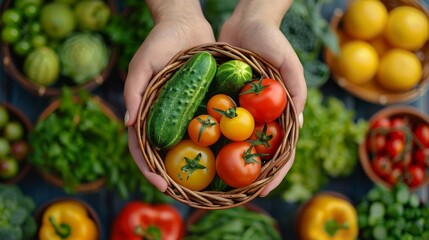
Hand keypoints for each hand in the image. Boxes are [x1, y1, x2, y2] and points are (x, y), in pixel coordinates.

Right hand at [124, 0, 214, 191]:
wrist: (186, 25)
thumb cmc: (159, 42)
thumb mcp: (143, 64)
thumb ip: (133, 91)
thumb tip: (128, 124)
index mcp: (144, 112)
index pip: (140, 148)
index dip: (147, 169)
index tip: (160, 185)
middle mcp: (162, 117)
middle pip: (162, 153)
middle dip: (169, 176)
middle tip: (183, 194)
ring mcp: (181, 113)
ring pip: (183, 145)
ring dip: (189, 166)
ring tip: (202, 185)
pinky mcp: (199, 105)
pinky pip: (203, 127)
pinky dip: (209, 143)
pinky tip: (220, 156)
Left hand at [218, 0, 306, 196]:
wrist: (246, 22)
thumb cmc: (272, 40)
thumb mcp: (289, 62)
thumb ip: (296, 89)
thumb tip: (300, 125)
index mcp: (282, 112)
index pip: (283, 150)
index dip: (276, 172)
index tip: (264, 190)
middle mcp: (264, 115)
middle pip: (259, 152)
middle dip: (251, 175)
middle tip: (239, 193)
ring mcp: (245, 110)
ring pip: (239, 142)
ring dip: (232, 162)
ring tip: (220, 182)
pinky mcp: (228, 101)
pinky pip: (221, 123)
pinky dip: (216, 138)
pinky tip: (204, 153)